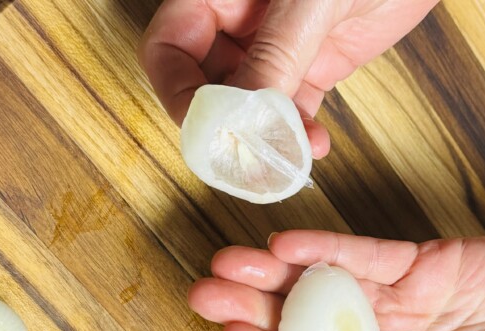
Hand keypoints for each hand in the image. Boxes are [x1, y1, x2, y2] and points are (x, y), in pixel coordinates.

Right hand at [138, 0, 439, 158]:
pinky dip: (299, 133)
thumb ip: (275, 54)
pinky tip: (313, 147)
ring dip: (265, 137)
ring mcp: (277, 44)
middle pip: (205, 83)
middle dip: (224, 124)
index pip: (169, 45)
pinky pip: (293, 108)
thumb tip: (241, 116)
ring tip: (284, 161)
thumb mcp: (312, 0)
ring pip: (251, 105)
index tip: (207, 126)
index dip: (177, 89)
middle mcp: (240, 18)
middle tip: (244, 157)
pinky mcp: (315, 64)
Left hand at [189, 231, 484, 330]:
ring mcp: (398, 302)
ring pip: (321, 286)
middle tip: (206, 293)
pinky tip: (286, 243)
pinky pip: (362, 253)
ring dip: (273, 275)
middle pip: (303, 330)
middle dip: (253, 312)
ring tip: (228, 261)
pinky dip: (325, 247)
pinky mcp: (419, 262)